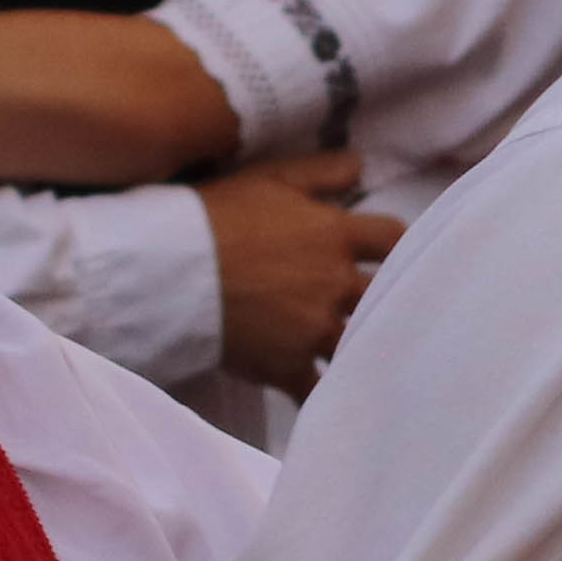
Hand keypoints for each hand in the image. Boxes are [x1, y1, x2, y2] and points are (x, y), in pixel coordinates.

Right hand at [200, 152, 404, 391]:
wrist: (168, 270)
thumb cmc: (216, 216)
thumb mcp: (270, 179)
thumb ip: (321, 173)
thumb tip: (361, 167)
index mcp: (334, 236)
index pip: (392, 239)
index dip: (393, 246)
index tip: (383, 254)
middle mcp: (334, 284)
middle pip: (383, 296)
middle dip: (378, 298)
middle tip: (372, 302)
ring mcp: (313, 329)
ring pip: (356, 343)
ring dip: (356, 343)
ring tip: (357, 347)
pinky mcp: (286, 366)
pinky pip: (319, 388)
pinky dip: (325, 392)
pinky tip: (329, 393)